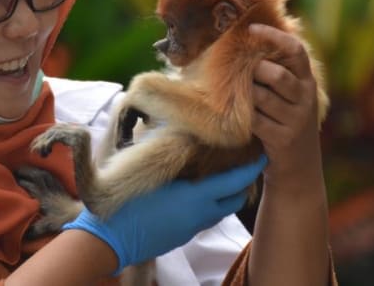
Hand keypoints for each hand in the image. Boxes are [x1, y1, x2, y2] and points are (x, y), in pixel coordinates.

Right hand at [63, 155, 266, 273]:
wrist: (112, 239)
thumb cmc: (128, 202)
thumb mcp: (151, 172)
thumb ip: (172, 155)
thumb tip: (184, 134)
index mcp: (197, 197)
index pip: (236, 182)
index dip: (253, 168)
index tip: (262, 154)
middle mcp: (201, 215)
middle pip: (235, 200)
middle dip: (243, 184)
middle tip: (241, 165)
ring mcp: (192, 229)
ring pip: (220, 211)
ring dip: (223, 196)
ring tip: (216, 175)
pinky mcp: (182, 236)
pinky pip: (203, 219)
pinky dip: (207, 205)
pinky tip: (192, 192)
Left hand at [249, 23, 323, 191]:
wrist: (299, 168)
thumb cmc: (286, 123)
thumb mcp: (291, 97)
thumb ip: (279, 72)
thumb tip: (250, 38)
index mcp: (308, 82)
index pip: (296, 51)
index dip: (275, 36)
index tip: (252, 28)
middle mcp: (306, 98)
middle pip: (277, 75)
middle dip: (255, 71)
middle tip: (244, 75)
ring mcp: (296, 120)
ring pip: (261, 97)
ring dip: (246, 94)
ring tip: (239, 95)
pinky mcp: (282, 138)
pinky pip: (254, 119)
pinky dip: (243, 115)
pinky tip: (237, 114)